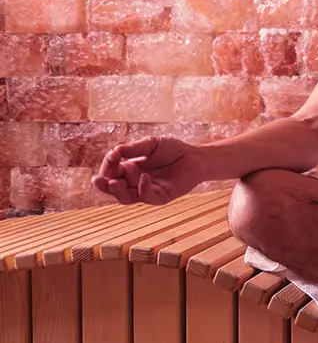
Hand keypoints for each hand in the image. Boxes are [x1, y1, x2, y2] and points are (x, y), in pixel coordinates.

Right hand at [92, 136, 206, 204]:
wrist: (195, 156)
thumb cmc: (173, 149)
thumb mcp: (152, 144)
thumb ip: (134, 148)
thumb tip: (115, 151)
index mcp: (130, 169)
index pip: (111, 171)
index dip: (108, 165)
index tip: (113, 154)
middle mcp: (135, 182)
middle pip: (113, 189)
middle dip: (104, 185)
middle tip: (98, 180)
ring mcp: (147, 190)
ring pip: (126, 198)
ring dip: (118, 192)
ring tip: (114, 182)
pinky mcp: (160, 197)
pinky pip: (147, 197)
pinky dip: (143, 189)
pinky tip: (144, 177)